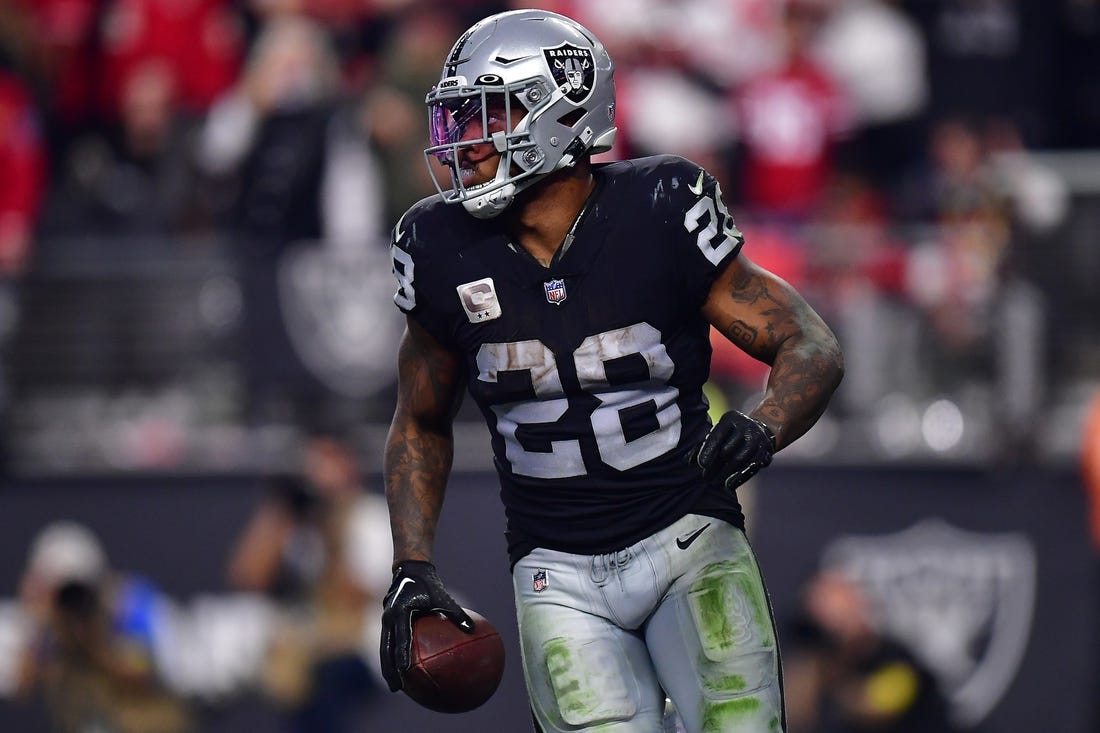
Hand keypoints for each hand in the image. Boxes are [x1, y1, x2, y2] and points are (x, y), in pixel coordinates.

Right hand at [380, 560, 472, 691]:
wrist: (409, 568)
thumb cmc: (428, 583)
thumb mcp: (443, 596)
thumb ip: (456, 613)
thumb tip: (472, 629)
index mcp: (400, 612)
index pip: (401, 638)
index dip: (402, 656)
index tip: (405, 671)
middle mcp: (389, 618)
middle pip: (386, 649)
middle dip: (390, 670)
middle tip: (397, 688)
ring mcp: (385, 620)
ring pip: (384, 649)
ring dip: (387, 668)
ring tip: (395, 686)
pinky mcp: (387, 622)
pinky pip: (388, 643)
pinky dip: (391, 657)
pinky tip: (401, 671)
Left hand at [689, 411, 775, 489]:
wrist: (761, 430)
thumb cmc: (730, 434)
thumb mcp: (718, 432)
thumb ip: (702, 445)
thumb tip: (688, 461)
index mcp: (731, 419)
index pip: (718, 435)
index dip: (708, 450)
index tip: (701, 464)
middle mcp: (746, 427)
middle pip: (727, 450)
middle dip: (715, 466)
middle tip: (705, 477)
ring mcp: (758, 439)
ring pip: (739, 460)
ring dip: (725, 473)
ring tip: (715, 481)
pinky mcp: (766, 452)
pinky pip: (751, 467)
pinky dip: (739, 478)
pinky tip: (729, 486)